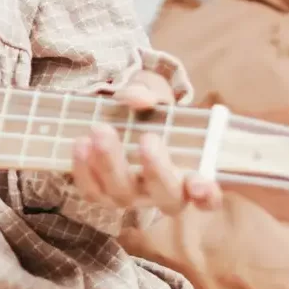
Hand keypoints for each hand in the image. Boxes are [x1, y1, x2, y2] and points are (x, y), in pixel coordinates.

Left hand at [70, 70, 221, 214]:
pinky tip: (80, 145)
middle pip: (166, 198)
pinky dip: (84, 172)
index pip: (208, 197)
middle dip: (157, 171)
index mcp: (188, 171)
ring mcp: (132, 195)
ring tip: (100, 130)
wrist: (116, 110)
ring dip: (111, 165)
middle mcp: (162, 191)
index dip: (208, 195)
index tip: (200, 183)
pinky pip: (93, 193)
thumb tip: (140, 98)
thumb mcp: (151, 89)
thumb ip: (147, 91)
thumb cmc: (148, 105)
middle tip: (148, 139)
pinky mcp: (101, 192)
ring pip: (124, 196)